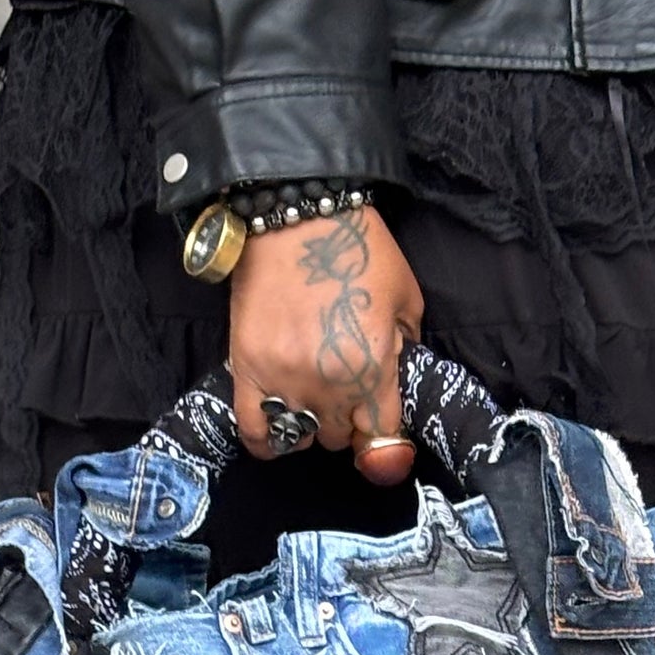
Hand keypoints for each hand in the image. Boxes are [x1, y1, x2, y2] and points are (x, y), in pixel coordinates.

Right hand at [228, 204, 423, 481]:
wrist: (295, 214)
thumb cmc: (358, 249)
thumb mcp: (406, 297)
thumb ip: (406, 347)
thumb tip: (394, 383)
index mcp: (373, 367)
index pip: (381, 434)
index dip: (381, 429)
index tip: (374, 415)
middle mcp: (329, 383)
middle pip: (340, 437)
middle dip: (345, 419)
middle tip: (342, 392)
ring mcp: (285, 379)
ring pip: (301, 437)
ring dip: (309, 425)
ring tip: (310, 402)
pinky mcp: (247, 368)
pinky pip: (253, 429)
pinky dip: (266, 440)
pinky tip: (277, 430)